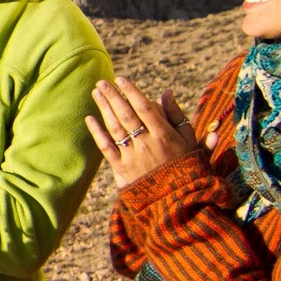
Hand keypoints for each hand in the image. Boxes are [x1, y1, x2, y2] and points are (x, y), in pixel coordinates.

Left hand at [85, 78, 200, 189]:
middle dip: (113, 96)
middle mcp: (147, 145)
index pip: (145, 108)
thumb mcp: (191, 141)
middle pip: (126, 115)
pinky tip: (90, 119)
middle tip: (102, 82)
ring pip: (115, 128)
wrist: (179, 201)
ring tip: (96, 93)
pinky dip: (97, 133)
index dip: (132, 92)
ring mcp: (133, 157)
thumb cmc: (187, 167)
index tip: (122, 79)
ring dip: (104, 109)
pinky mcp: (122, 170)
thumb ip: (178, 116)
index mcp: (165, 136)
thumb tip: (167, 92)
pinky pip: (107, 148)